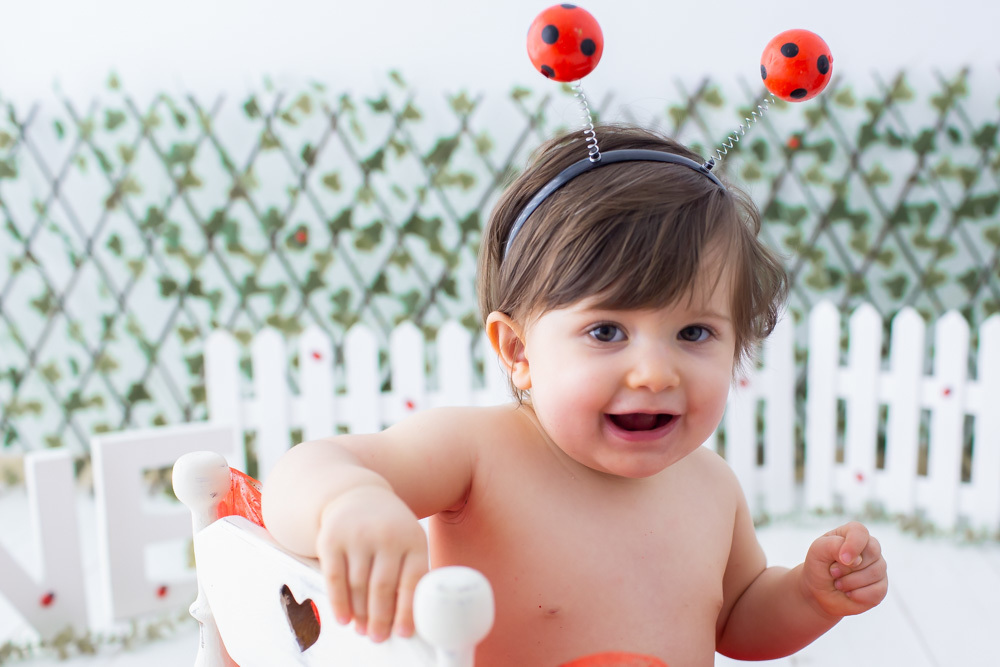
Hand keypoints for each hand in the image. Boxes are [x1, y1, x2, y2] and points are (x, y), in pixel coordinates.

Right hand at [315, 485, 428, 641]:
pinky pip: (334, 578)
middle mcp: (387, 535)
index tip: (403, 633)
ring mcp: (358, 535)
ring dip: (360, 614)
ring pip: (358, 585)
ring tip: (362, 630)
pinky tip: (343, 619)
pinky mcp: (332, 539)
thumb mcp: (408, 542)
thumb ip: (410, 574)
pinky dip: (338, 603)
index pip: (412, 581)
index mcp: (413, 539)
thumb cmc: (389, 531)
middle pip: (383, 587)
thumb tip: (407, 620)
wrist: (358, 495)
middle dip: (380, 618)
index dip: (407, 611)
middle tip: (378, 637)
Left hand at [801, 521, 887, 617]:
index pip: (860, 532)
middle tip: (833, 572)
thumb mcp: (818, 551)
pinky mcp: (881, 587)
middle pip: (872, 552)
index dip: (853, 545)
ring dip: (850, 582)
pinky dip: (858, 595)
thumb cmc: (819, 567)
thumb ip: (833, 545)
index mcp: (852, 533)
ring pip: (874, 573)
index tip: (842, 559)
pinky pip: (878, 591)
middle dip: (847, 567)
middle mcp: (869, 548)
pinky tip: (849, 593)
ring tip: (838, 583)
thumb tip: (857, 559)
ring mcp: (878, 567)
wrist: (819, 592)